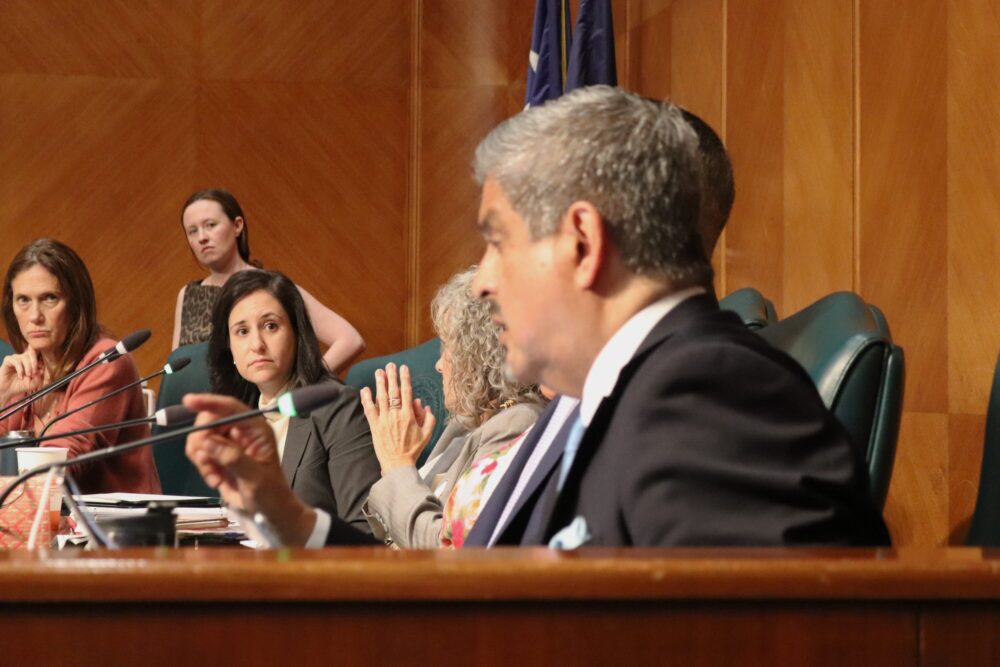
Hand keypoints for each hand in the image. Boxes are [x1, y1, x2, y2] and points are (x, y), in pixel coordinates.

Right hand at [0, 349, 44, 403]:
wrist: (7, 390)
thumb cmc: (20, 385)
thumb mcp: (33, 383)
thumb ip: (39, 377)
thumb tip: (42, 370)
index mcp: (31, 361)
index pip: (38, 356)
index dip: (41, 363)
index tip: (40, 372)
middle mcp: (24, 358)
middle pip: (32, 354)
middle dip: (35, 363)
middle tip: (34, 373)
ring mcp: (16, 358)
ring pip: (25, 357)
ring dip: (28, 367)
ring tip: (28, 375)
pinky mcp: (8, 361)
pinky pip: (16, 361)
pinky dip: (20, 369)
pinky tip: (20, 376)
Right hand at [183, 393, 316, 545]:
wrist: (267, 511)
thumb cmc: (270, 493)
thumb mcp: (255, 477)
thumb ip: (233, 458)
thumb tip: (207, 443)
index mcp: (256, 429)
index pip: (231, 408)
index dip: (210, 402)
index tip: (189, 401)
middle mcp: (240, 431)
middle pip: (208, 421)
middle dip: (201, 440)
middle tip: (204, 461)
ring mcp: (227, 442)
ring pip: (199, 438)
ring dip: (202, 459)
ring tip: (217, 476)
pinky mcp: (217, 455)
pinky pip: (198, 453)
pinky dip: (203, 467)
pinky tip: (217, 480)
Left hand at [360, 363, 436, 473]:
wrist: (398, 464)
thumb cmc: (413, 449)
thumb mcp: (427, 434)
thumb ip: (428, 418)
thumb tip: (423, 404)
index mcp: (409, 416)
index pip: (407, 392)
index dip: (405, 379)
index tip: (404, 368)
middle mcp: (396, 415)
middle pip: (393, 391)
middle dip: (392, 377)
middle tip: (390, 365)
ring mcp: (384, 420)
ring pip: (381, 398)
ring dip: (379, 383)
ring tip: (379, 372)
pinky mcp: (375, 426)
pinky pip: (369, 410)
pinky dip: (366, 399)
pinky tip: (365, 389)